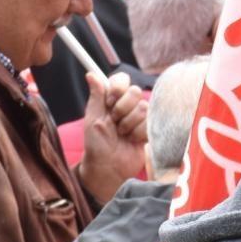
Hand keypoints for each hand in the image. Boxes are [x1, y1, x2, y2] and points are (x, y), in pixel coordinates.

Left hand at [76, 71, 148, 204]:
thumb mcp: (92, 118)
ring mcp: (140, 116)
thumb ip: (96, 96)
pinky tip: (132, 140)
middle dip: (122, 109)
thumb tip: (91, 74)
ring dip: (129, 124)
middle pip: (135, 92)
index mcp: (112, 98)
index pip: (122, 79)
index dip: (118, 89)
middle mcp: (127, 105)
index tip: (109, 102)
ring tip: (122, 134)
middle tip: (114, 122)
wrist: (108, 167)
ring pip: (143, 108)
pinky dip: (138, 134)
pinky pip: (150, 123)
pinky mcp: (150, 128)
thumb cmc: (96, 145)